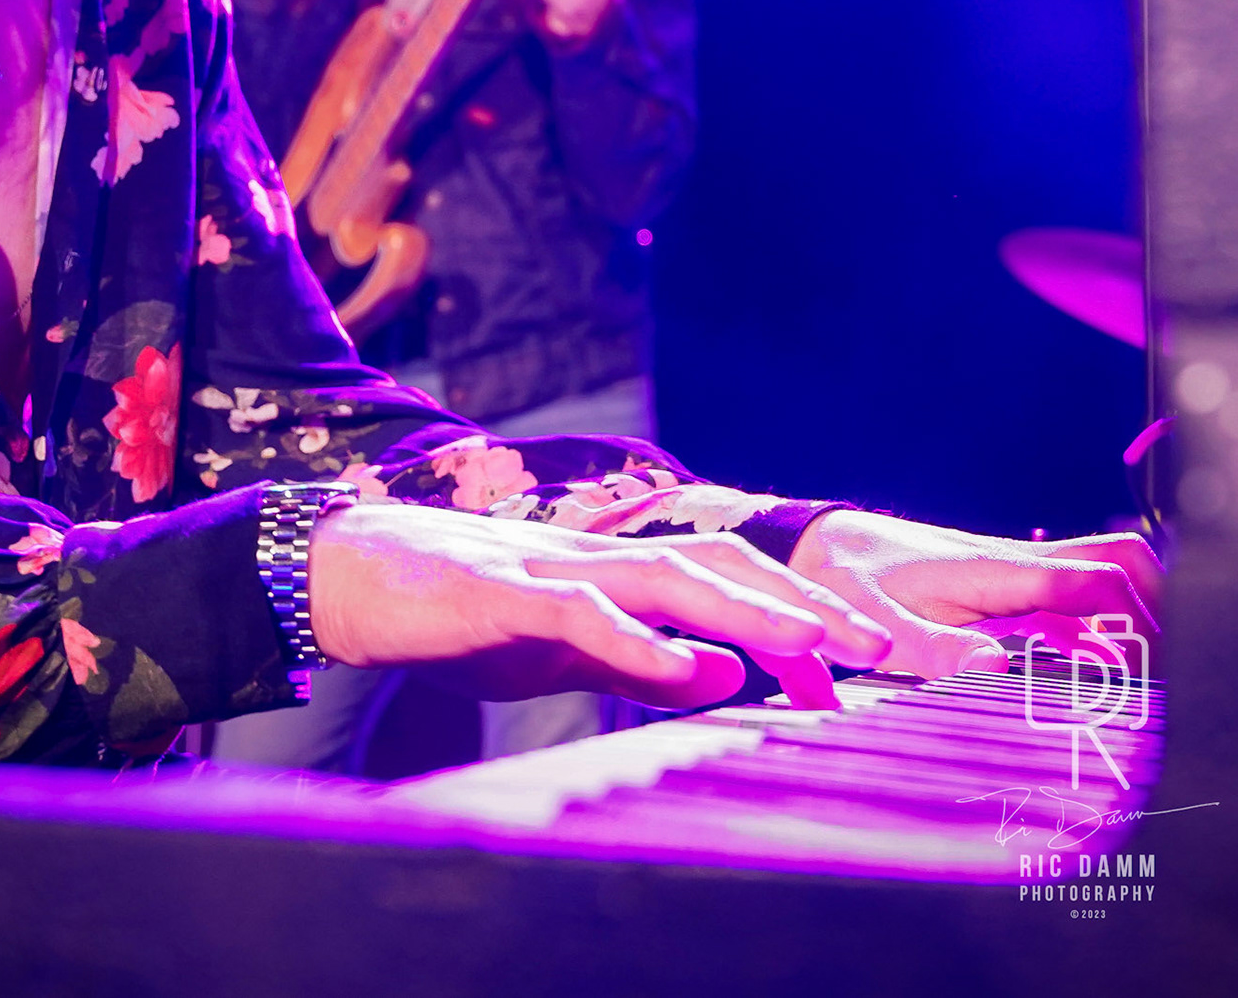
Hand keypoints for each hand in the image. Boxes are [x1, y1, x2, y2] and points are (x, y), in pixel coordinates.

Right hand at [307, 502, 892, 712]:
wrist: (350, 575)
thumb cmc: (452, 614)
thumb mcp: (559, 652)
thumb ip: (637, 664)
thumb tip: (724, 677)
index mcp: (613, 574)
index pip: (724, 583)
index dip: (798, 613)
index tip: (871, 664)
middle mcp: (597, 558)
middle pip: (720, 567)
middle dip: (806, 605)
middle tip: (887, 646)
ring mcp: (551, 567)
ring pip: (668, 576)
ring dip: (749, 610)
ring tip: (819, 642)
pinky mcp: (501, 590)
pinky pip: (579, 611)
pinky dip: (637, 638)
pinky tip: (685, 662)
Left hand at [788, 511, 1164, 678]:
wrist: (818, 545)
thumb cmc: (848, 580)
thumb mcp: (881, 623)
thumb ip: (936, 649)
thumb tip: (998, 667)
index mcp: (997, 569)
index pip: (1097, 577)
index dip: (1137, 616)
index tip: (1154, 668)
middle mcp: (1016, 565)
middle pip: (1118, 562)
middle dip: (1158, 605)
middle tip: (1167, 669)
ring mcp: (1014, 576)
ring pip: (1099, 582)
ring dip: (1128, 622)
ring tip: (1143, 685)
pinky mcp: (1004, 591)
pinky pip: (1070, 606)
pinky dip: (1096, 635)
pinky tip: (1097, 677)